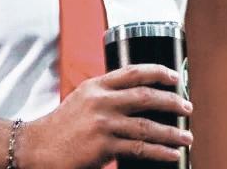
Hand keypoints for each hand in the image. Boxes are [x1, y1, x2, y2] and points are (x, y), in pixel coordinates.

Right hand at [16, 64, 193, 168]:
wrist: (38, 147)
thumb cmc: (62, 126)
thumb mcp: (82, 100)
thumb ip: (106, 96)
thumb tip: (137, 99)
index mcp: (96, 86)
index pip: (132, 72)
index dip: (157, 71)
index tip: (175, 76)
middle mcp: (101, 101)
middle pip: (145, 96)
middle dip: (172, 101)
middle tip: (188, 106)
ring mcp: (103, 123)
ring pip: (147, 126)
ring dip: (172, 132)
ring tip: (187, 136)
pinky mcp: (104, 146)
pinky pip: (139, 148)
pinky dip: (160, 152)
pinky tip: (172, 154)